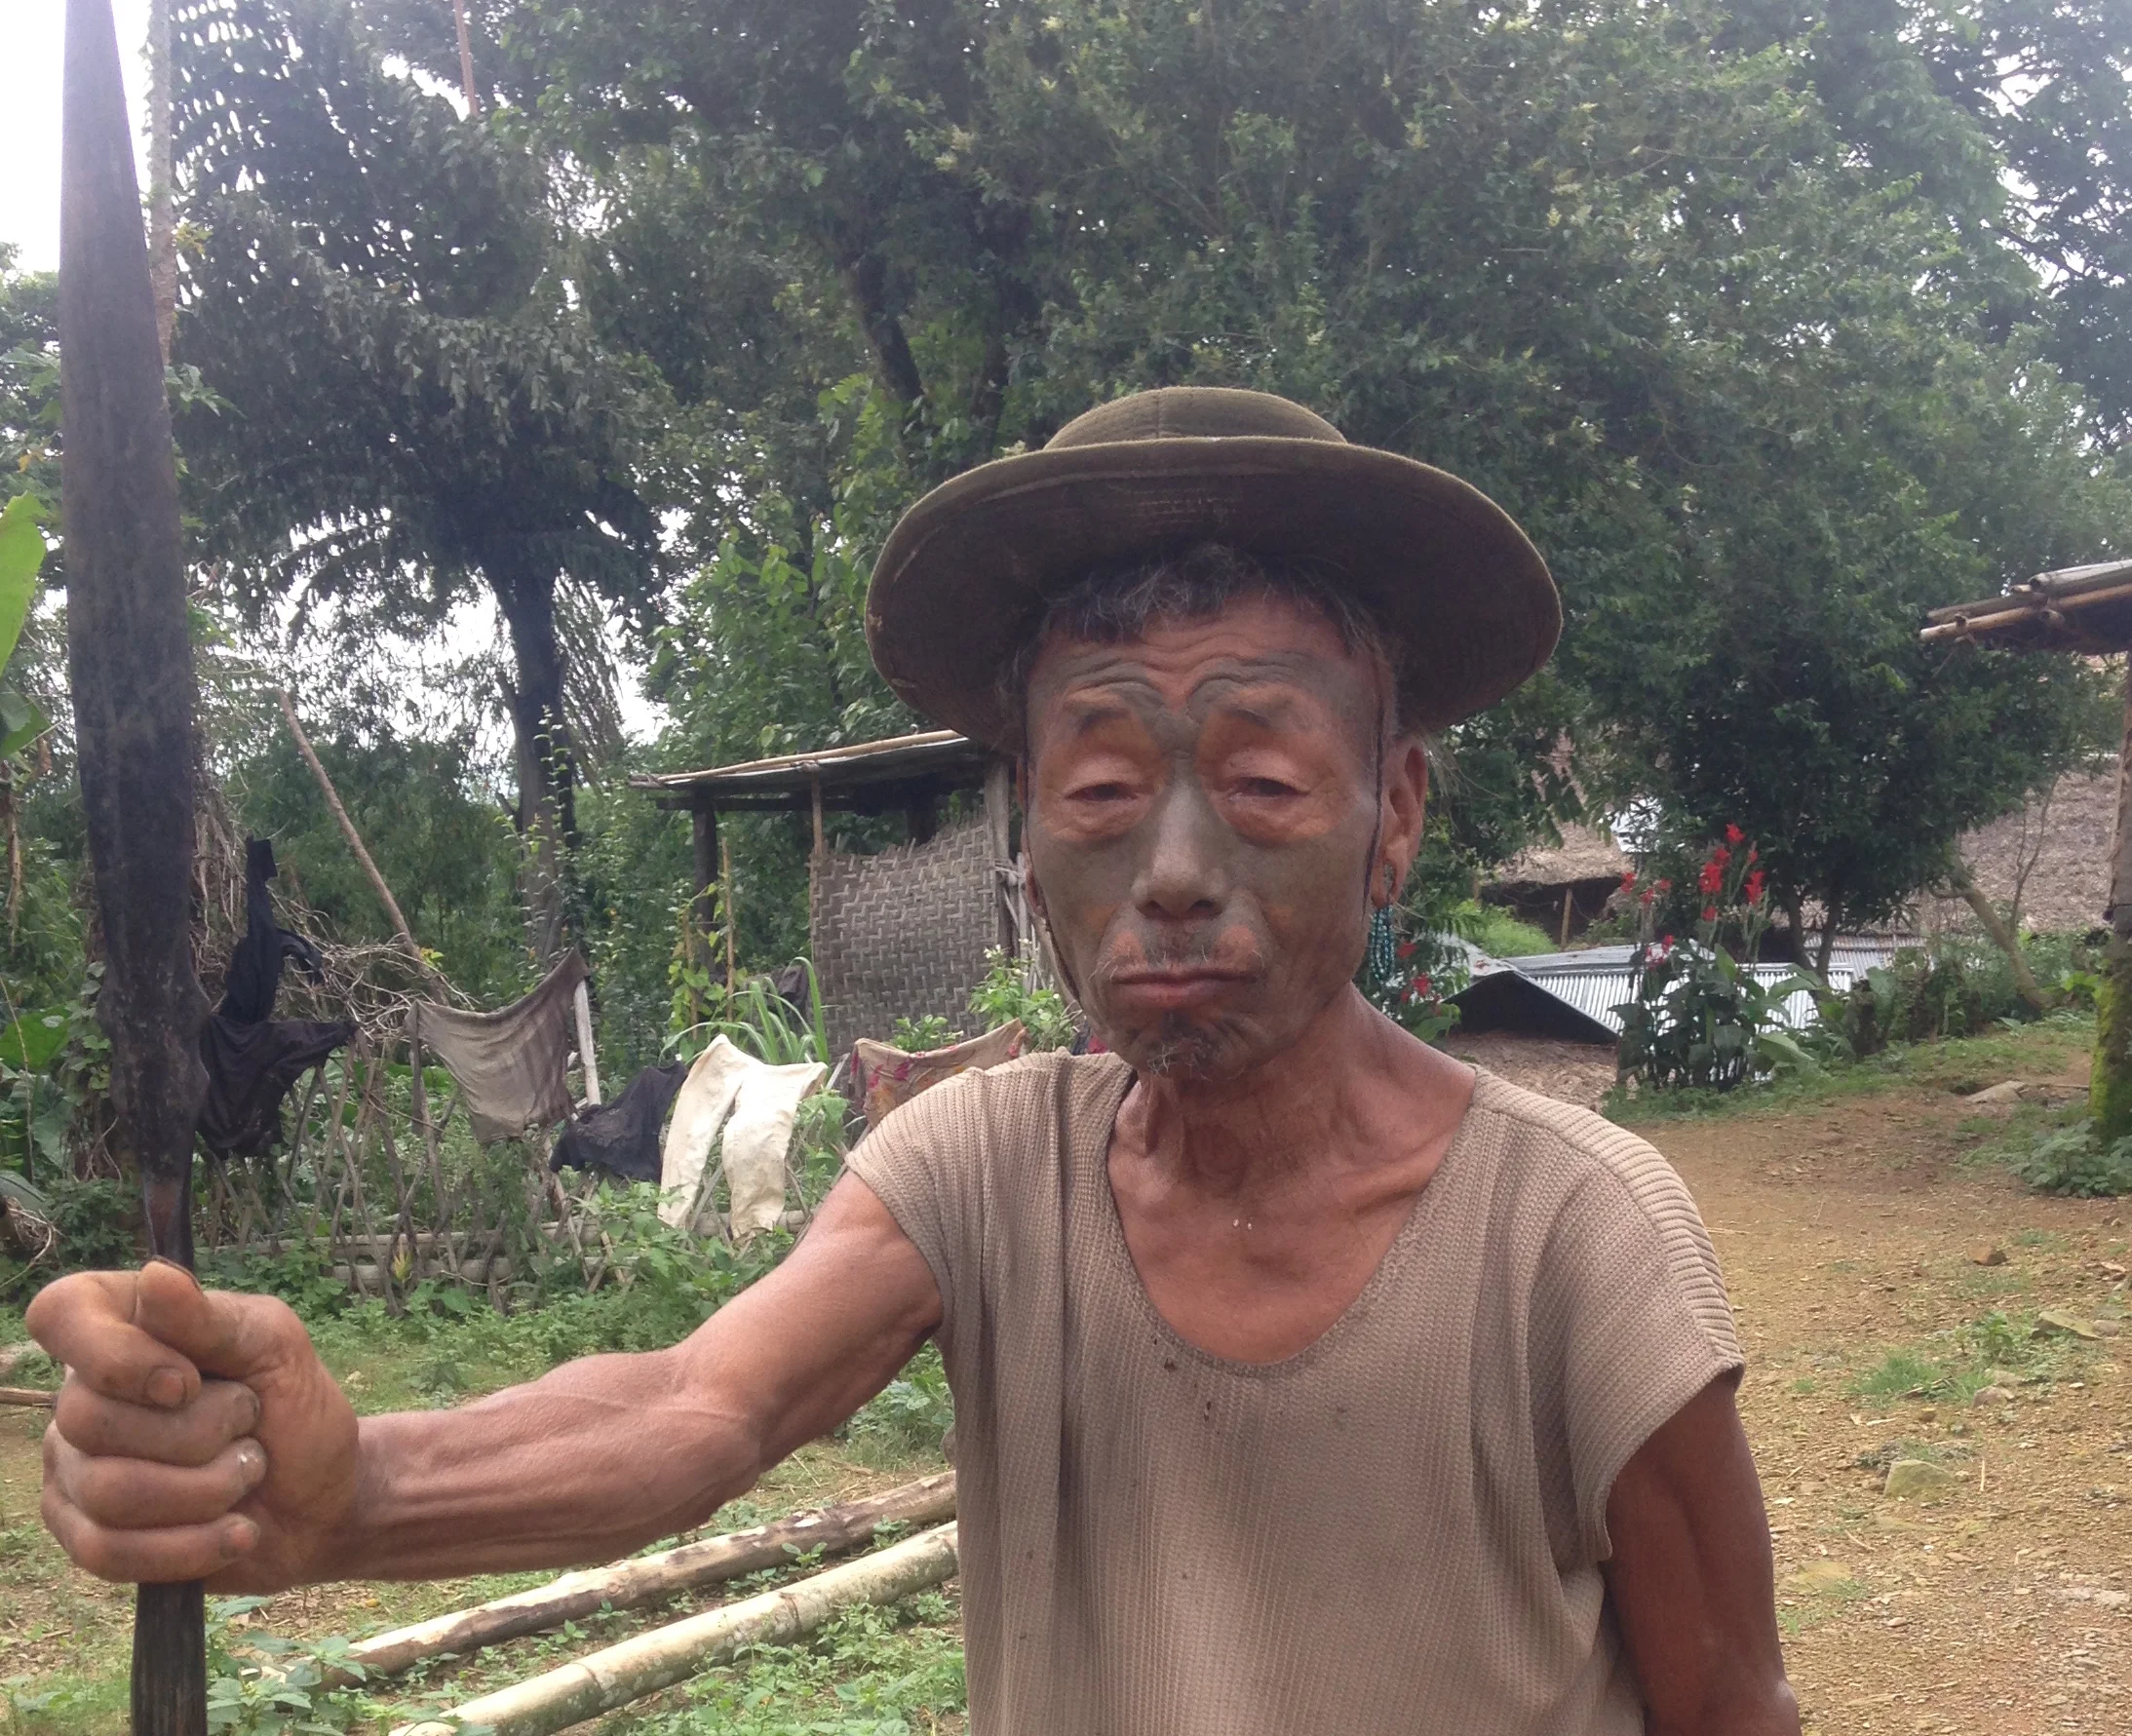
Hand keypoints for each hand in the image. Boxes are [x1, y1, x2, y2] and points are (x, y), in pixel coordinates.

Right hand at [27, 1260, 360, 1590]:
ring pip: (109, 1491)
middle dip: (200, 1434)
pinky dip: (190, 1546)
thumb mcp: (275, 1348)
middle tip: (249, 1426)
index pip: (60, 1313)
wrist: (322, 1499)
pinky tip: (235, 1531)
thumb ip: (211, 1318)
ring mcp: (75, 1469)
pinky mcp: (85, 1536)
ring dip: (207, 1491)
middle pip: (92, 1419)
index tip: (188, 1381)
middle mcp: (82, 1395)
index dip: (115, 1354)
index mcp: (121, 1327)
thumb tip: (154, 1275)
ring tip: (246, 1476)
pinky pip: (107, 1553)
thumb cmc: (295, 1408)